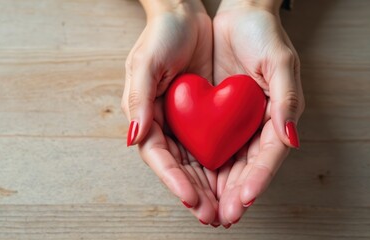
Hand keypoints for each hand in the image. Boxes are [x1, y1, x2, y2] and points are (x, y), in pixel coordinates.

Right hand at [121, 0, 218, 223]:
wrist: (185, 13)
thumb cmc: (161, 34)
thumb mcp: (144, 63)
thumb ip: (138, 100)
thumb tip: (134, 138)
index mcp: (146, 115)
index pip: (158, 156)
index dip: (173, 180)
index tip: (192, 199)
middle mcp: (164, 123)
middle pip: (179, 167)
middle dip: (196, 193)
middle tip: (214, 216)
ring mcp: (185, 121)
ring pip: (197, 163)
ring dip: (211, 188)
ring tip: (227, 209)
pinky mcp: (204, 115)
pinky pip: (214, 146)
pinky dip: (223, 166)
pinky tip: (235, 182)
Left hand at [212, 0, 304, 226]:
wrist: (238, 15)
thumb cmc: (263, 34)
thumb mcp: (281, 62)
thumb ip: (287, 99)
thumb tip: (290, 139)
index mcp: (277, 116)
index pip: (268, 156)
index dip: (257, 179)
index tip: (243, 200)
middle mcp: (256, 125)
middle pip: (245, 168)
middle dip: (232, 194)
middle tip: (219, 216)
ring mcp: (235, 123)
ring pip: (225, 164)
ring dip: (215, 189)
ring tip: (204, 210)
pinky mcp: (215, 117)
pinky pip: (207, 147)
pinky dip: (200, 167)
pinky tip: (192, 185)